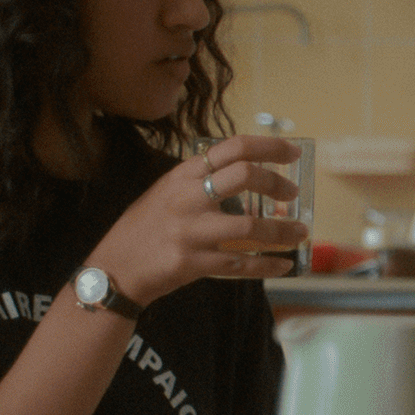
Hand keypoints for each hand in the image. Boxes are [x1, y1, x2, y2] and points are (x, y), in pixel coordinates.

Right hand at [89, 134, 308, 299]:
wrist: (115, 268)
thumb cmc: (144, 228)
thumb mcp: (166, 191)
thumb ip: (201, 181)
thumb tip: (248, 174)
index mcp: (183, 176)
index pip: (233, 148)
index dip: (269, 146)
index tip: (293, 152)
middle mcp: (188, 198)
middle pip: (245, 177)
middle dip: (277, 183)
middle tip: (293, 193)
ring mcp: (191, 232)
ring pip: (250, 226)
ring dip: (282, 230)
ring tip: (299, 232)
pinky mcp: (193, 264)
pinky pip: (241, 264)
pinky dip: (267, 265)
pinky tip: (284, 265)